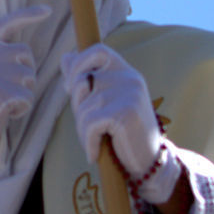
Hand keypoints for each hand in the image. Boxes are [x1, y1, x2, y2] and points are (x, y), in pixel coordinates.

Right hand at [0, 5, 49, 175]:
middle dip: (26, 74)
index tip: (47, 9)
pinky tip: (6, 115)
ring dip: (24, 95)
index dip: (26, 15)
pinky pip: (28, 97)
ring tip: (3, 105)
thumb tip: (23, 54)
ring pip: (29, 78)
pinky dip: (22, 109)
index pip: (3, 24)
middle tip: (9, 92)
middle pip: (25, 55)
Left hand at [62, 43, 180, 204]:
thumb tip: (65, 57)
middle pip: (82, 82)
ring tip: (96, 141)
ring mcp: (129, 94)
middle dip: (77, 106)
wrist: (148, 163)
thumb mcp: (103, 101)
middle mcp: (129, 78)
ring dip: (83, 130)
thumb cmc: (122, 131)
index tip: (71, 86)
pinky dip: (88, 142)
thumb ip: (85, 79)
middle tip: (88, 125)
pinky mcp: (126, 114)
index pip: (97, 50)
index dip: (78, 63)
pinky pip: (90, 124)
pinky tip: (93, 154)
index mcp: (125, 71)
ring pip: (83, 108)